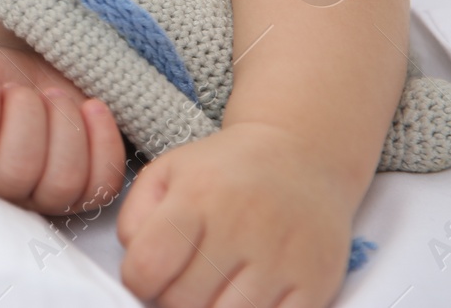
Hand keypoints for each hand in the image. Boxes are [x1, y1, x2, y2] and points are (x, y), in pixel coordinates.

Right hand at [0, 44, 125, 214]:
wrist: (30, 78)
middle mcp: (0, 193)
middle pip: (16, 173)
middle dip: (25, 116)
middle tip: (21, 90)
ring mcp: (46, 198)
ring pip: (62, 181)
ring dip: (63, 125)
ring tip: (53, 96)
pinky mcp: (88, 191)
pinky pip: (103, 182)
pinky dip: (102, 139)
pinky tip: (90, 106)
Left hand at [117, 122, 354, 307]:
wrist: (299, 156)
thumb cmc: (223, 170)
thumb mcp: (167, 172)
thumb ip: (135, 217)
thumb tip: (135, 266)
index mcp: (197, 196)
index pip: (147, 266)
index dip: (138, 280)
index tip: (147, 274)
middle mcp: (241, 227)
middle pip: (183, 301)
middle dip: (172, 300)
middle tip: (182, 281)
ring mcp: (281, 259)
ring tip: (213, 289)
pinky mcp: (315, 283)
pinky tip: (244, 298)